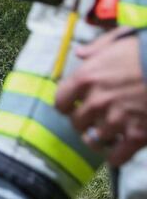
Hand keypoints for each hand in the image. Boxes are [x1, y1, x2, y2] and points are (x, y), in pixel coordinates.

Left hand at [56, 26, 146, 166]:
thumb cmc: (146, 50)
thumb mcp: (118, 40)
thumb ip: (96, 48)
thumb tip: (80, 54)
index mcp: (86, 78)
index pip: (60, 101)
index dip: (67, 105)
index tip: (73, 106)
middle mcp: (96, 101)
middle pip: (77, 123)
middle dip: (84, 122)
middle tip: (93, 120)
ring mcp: (116, 120)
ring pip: (95, 140)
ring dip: (100, 139)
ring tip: (107, 135)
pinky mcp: (137, 136)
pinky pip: (117, 157)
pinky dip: (116, 157)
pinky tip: (119, 152)